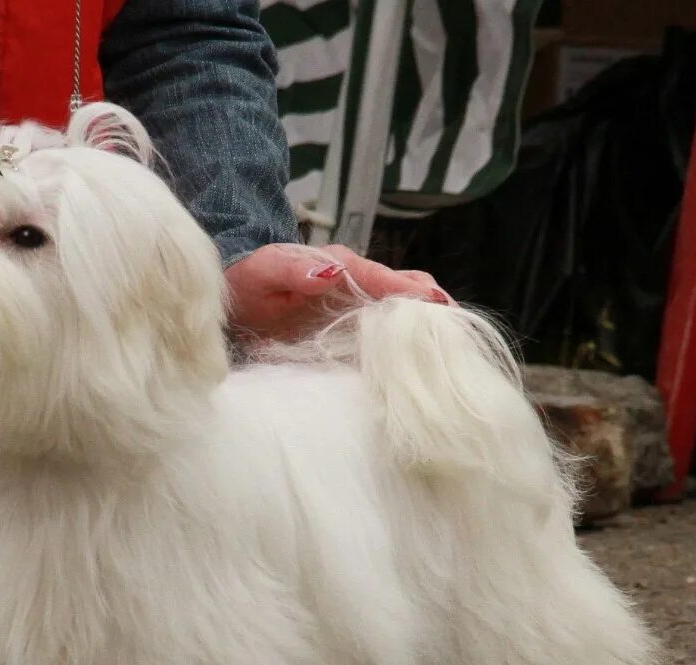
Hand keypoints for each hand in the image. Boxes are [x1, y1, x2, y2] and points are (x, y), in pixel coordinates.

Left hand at [223, 243, 450, 342]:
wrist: (239, 299)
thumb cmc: (250, 279)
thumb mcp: (264, 270)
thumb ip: (292, 268)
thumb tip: (331, 269)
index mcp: (343, 266)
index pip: (385, 278)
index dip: (413, 293)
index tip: (439, 307)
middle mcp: (359, 284)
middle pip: (409, 290)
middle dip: (434, 307)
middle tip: (456, 332)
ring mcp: (360, 308)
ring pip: (404, 313)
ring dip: (426, 328)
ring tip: (449, 352)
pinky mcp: (354, 330)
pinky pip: (386, 337)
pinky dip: (404, 347)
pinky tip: (416, 368)